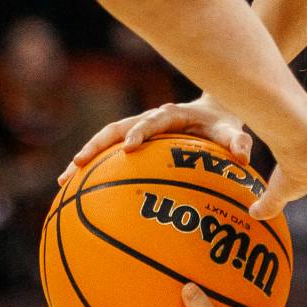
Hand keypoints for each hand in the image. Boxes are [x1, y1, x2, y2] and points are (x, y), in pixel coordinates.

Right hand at [59, 97, 249, 187]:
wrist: (213, 113)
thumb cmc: (222, 126)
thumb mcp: (231, 131)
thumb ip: (237, 140)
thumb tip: (244, 155)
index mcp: (171, 115)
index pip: (153, 120)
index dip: (141, 130)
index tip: (131, 146)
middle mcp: (149, 120)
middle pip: (116, 128)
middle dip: (97, 145)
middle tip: (78, 163)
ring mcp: (137, 130)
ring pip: (105, 141)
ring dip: (85, 158)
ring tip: (62, 182)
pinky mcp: (132, 143)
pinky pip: (108, 156)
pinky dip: (92, 171)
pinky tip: (73, 193)